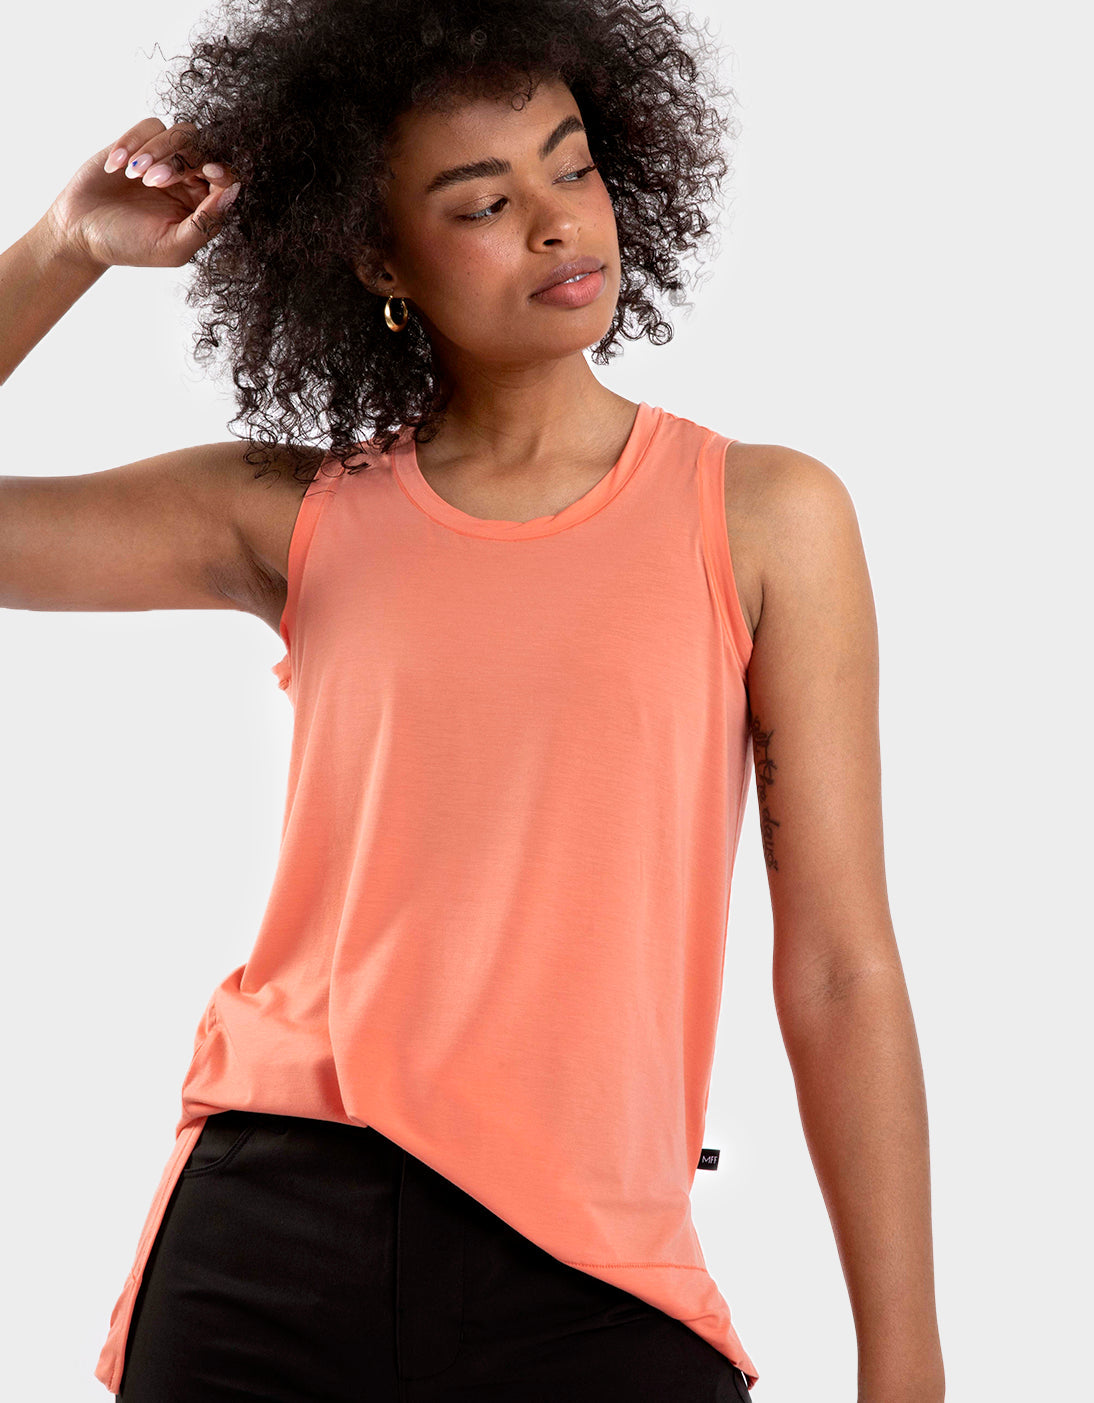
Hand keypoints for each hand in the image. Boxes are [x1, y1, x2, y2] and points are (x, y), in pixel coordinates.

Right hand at [37, 117, 242, 271]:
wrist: (81, 232)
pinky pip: (150, 126)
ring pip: (180, 133)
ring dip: (157, 150)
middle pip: (204, 151)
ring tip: (133, 176)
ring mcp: (166, 158)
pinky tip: (115, 167)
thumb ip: (206, 223)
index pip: (226, 179)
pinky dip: (133, 142)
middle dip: (181, 162)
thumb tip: (233, 191)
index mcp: (205, 206)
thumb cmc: (129, 246)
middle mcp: (191, 180)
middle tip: (152, 181)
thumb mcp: (172, 246)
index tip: (209, 172)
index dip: (223, 171)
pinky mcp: (141, 142)